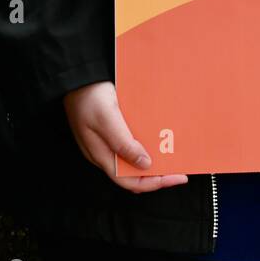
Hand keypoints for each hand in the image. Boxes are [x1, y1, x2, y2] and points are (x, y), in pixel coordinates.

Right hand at [63, 81, 187, 192]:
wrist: (78, 77)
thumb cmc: (88, 97)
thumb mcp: (107, 119)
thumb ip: (123, 143)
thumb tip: (145, 164)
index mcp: (102, 156)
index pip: (131, 181)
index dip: (155, 183)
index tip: (177, 177)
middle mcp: (106, 153)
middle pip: (135, 173)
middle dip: (158, 174)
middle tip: (180, 167)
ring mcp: (110, 142)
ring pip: (135, 159)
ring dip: (154, 159)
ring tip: (173, 154)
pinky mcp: (114, 130)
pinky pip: (134, 143)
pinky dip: (148, 144)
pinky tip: (159, 137)